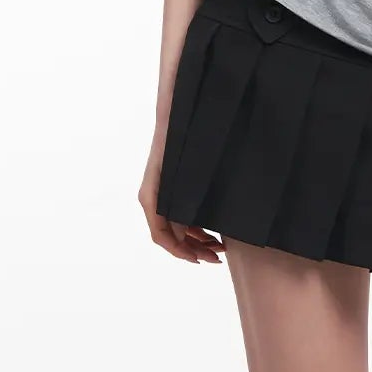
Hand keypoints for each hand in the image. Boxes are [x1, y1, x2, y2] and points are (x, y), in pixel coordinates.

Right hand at [138, 124, 225, 263]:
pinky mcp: (173, 189)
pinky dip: (197, 227)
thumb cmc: (181, 140)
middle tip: (217, 258)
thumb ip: (180, 207)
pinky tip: (215, 232)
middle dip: (194, 250)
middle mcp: (154, 198)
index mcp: (152, 197)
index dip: (180, 251)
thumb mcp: (182, 177)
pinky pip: (182, 215)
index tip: (199, 260)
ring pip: (178, 227)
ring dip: (197, 240)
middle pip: (171, 235)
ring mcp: (163, 194)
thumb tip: (181, 236)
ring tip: (220, 247)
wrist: (179, 112)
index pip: (161, 235)